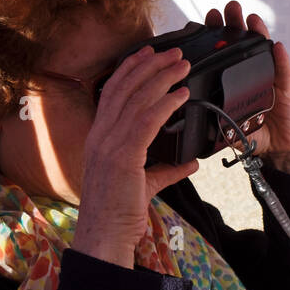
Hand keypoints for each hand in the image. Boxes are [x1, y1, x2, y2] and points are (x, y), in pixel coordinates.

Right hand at [72, 45, 199, 267]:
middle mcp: (100, 135)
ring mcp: (108, 145)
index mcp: (98, 137)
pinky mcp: (123, 157)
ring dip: (162, 78)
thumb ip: (166, 170)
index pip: (112, 91)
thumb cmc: (119, 212)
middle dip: (150, 65)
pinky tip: (181, 94)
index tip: (148, 52)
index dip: (130, 68)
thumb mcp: (145, 184)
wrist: (105, 237)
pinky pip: (146, 121)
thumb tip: (190, 164)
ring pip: (137, 100)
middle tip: (173, 52)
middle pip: (125, 88)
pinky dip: (165, 103)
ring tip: (183, 65)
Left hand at [205, 1, 289, 175]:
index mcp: (236, 81)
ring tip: (252, 18)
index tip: (209, 19)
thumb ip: (215, 125)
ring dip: (258, 33)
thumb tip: (193, 125)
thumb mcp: (229, 128)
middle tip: (229, 8)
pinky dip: (282, 60)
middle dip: (236, 24)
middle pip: (243, 44)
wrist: (279, 147)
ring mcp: (269, 80)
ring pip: (264, 52)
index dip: (217, 36)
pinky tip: (278, 48)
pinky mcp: (285, 91)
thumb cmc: (255, 132)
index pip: (224, 53)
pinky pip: (284, 73)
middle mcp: (252, 75)